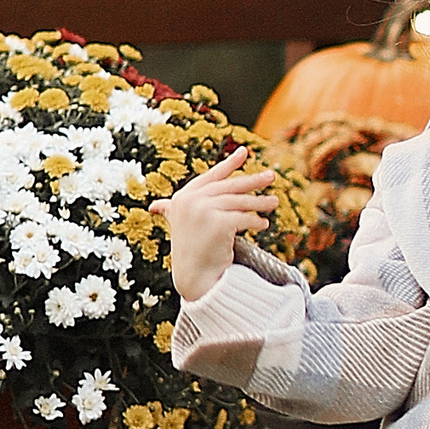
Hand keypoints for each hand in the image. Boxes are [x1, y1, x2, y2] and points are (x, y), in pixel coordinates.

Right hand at [163, 152, 275, 301]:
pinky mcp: (219, 223)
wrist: (192, 276)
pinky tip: (264, 224)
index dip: (229, 164)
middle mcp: (190, 201)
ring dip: (260, 203)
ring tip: (274, 203)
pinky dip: (255, 222)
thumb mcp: (182, 224)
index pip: (211, 176)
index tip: (245, 152)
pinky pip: (244, 218)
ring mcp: (204, 210)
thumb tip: (155, 205)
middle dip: (253, 181)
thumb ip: (174, 210)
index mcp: (183, 198)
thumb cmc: (189, 251)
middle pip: (229, 187)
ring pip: (240, 203)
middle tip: (271, 176)